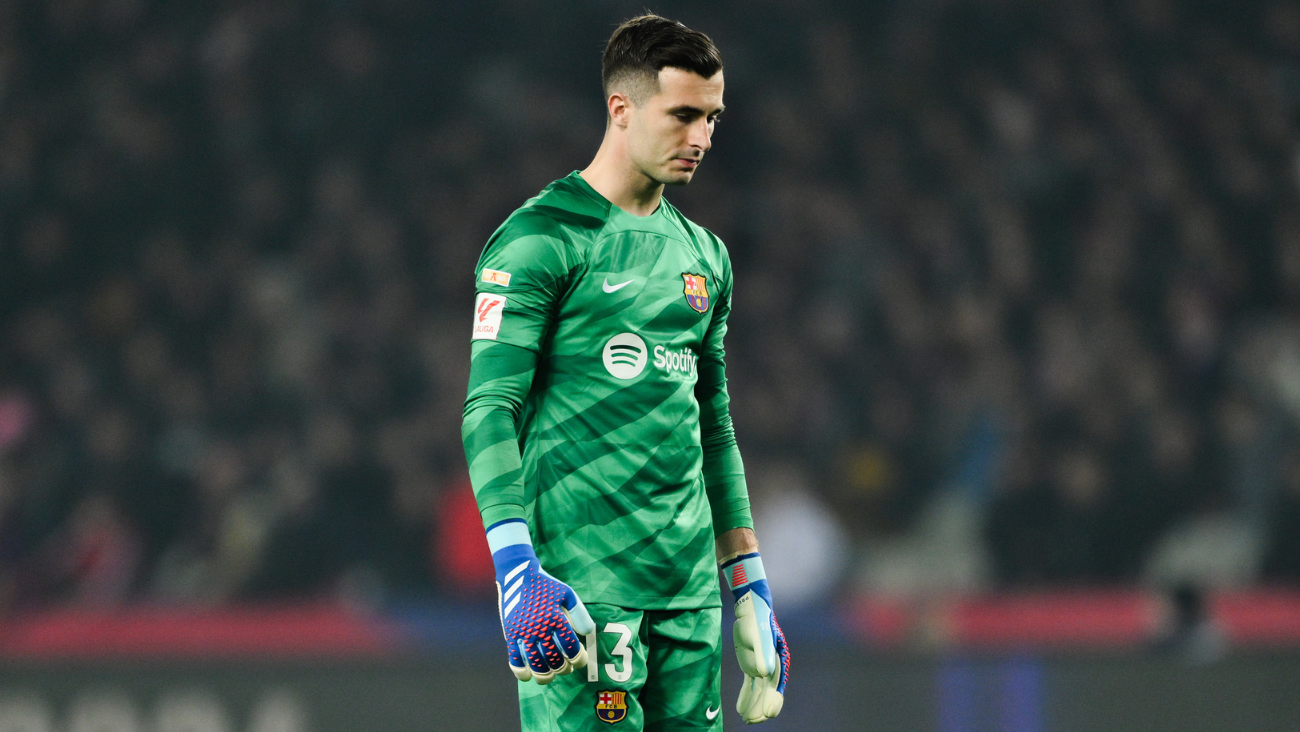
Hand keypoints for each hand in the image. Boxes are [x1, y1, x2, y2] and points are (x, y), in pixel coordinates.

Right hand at [489, 519, 595, 683]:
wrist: (517, 576)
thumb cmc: (546, 585)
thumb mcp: (567, 593)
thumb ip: (580, 613)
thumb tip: (586, 634)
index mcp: (556, 618)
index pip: (571, 648)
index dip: (579, 659)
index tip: (581, 660)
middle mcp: (540, 628)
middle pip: (555, 660)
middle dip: (564, 668)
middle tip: (567, 667)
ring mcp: (523, 633)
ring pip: (536, 665)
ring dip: (546, 675)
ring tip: (551, 675)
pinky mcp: (510, 636)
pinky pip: (515, 660)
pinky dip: (522, 672)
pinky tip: (529, 675)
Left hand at [722, 553, 788, 723]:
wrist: (752, 607)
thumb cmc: (757, 619)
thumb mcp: (758, 636)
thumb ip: (761, 654)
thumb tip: (763, 674)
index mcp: (777, 660)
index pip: (776, 686)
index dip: (771, 702)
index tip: (765, 715)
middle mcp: (772, 665)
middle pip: (768, 692)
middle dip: (761, 708)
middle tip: (751, 721)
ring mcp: (762, 665)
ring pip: (759, 691)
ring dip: (753, 705)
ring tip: (745, 719)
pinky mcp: (752, 664)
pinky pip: (750, 685)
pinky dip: (746, 696)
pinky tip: (740, 708)